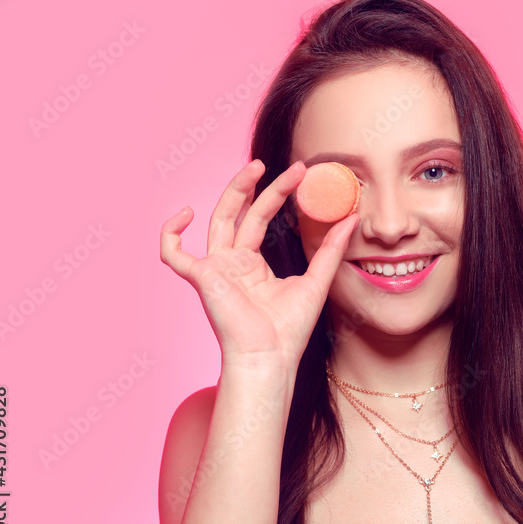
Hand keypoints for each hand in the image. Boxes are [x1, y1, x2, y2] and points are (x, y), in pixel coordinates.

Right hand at [159, 159, 357, 366]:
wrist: (271, 357)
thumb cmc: (289, 330)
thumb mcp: (317, 280)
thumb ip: (330, 248)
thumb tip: (351, 217)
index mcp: (253, 265)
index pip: (261, 218)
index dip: (278, 194)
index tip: (300, 175)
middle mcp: (232, 263)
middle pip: (241, 212)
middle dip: (261, 186)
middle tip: (287, 167)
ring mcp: (215, 269)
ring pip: (218, 219)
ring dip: (235, 191)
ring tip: (257, 168)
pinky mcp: (200, 278)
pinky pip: (173, 254)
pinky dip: (171, 233)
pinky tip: (186, 213)